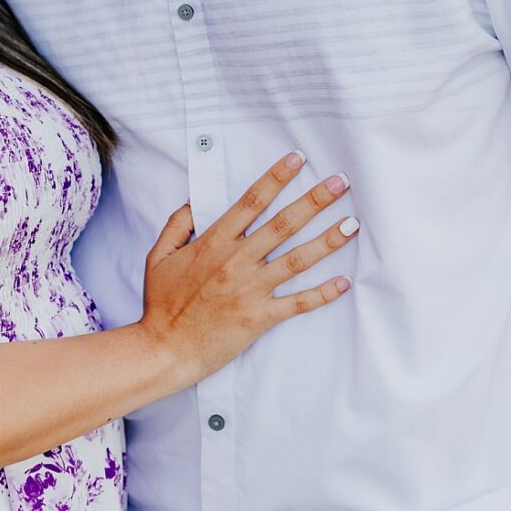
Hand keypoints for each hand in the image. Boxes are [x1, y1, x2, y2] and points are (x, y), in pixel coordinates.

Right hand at [138, 154, 355, 380]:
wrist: (163, 351)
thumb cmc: (160, 306)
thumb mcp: (158, 257)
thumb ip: (177, 224)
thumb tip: (194, 201)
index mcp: (213, 243)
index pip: (251, 201)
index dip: (276, 177)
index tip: (297, 159)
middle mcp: (236, 261)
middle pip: (284, 223)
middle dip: (315, 200)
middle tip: (341, 183)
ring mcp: (250, 289)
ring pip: (297, 259)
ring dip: (328, 240)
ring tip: (353, 224)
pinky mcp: (259, 317)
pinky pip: (297, 303)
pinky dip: (322, 294)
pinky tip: (343, 282)